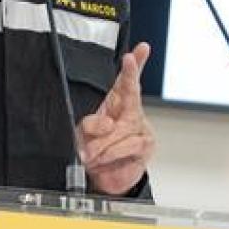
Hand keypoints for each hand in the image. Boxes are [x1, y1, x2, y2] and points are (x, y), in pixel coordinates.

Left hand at [76, 42, 155, 194]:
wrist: (106, 178)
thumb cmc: (95, 151)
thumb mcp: (83, 135)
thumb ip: (92, 126)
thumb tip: (108, 125)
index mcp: (116, 104)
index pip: (125, 82)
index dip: (133, 66)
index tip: (139, 50)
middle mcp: (130, 112)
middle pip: (132, 91)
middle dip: (130, 74)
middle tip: (128, 60)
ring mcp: (139, 128)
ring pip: (120, 128)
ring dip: (102, 143)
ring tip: (92, 154)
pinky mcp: (145, 145)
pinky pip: (126, 146)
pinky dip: (111, 154)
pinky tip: (104, 159)